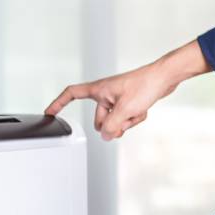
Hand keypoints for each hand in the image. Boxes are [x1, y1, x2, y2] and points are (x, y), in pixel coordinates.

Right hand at [44, 40, 211, 139]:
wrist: (164, 78)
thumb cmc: (144, 85)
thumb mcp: (125, 110)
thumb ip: (111, 126)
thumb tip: (105, 137)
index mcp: (98, 90)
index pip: (71, 94)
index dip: (58, 103)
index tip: (49, 113)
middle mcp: (105, 94)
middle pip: (98, 119)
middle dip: (111, 125)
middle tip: (123, 120)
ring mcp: (116, 99)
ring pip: (114, 121)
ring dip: (125, 122)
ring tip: (136, 112)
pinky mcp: (128, 102)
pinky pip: (125, 119)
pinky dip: (134, 118)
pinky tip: (143, 110)